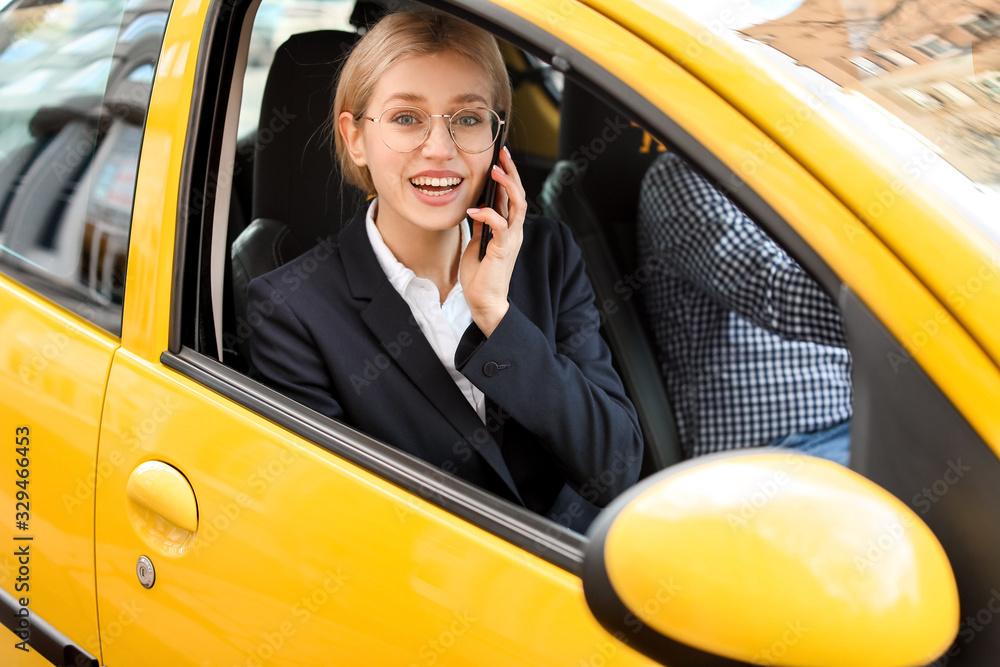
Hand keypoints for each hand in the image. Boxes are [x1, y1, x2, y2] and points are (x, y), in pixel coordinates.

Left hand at [461, 147, 525, 336]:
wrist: (483, 302)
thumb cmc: (480, 276)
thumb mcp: (477, 243)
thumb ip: (481, 225)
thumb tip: (477, 206)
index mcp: (508, 228)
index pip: (511, 196)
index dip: (507, 176)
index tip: (499, 158)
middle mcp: (514, 231)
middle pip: (519, 195)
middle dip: (511, 172)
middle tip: (502, 153)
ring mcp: (511, 239)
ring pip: (517, 205)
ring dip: (507, 186)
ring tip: (495, 171)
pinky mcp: (503, 249)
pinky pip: (500, 225)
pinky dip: (488, 214)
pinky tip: (474, 209)